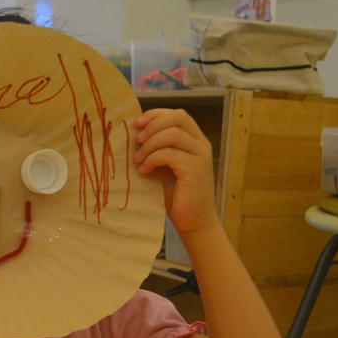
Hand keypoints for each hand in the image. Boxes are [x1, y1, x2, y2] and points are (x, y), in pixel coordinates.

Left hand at [134, 109, 217, 236]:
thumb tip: (136, 134)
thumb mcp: (166, 167)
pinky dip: (153, 159)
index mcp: (195, 140)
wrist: (195, 222)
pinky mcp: (195, 169)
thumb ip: (159, 149)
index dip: (156, 114)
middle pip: (177, 117)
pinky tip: (145, 171)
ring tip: (138, 160)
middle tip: (137, 140)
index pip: (177, 114)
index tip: (137, 124)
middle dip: (153, 125)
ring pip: (172, 134)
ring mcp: (200, 156)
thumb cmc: (179, 196)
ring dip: (150, 145)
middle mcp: (201, 144)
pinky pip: (170, 154)